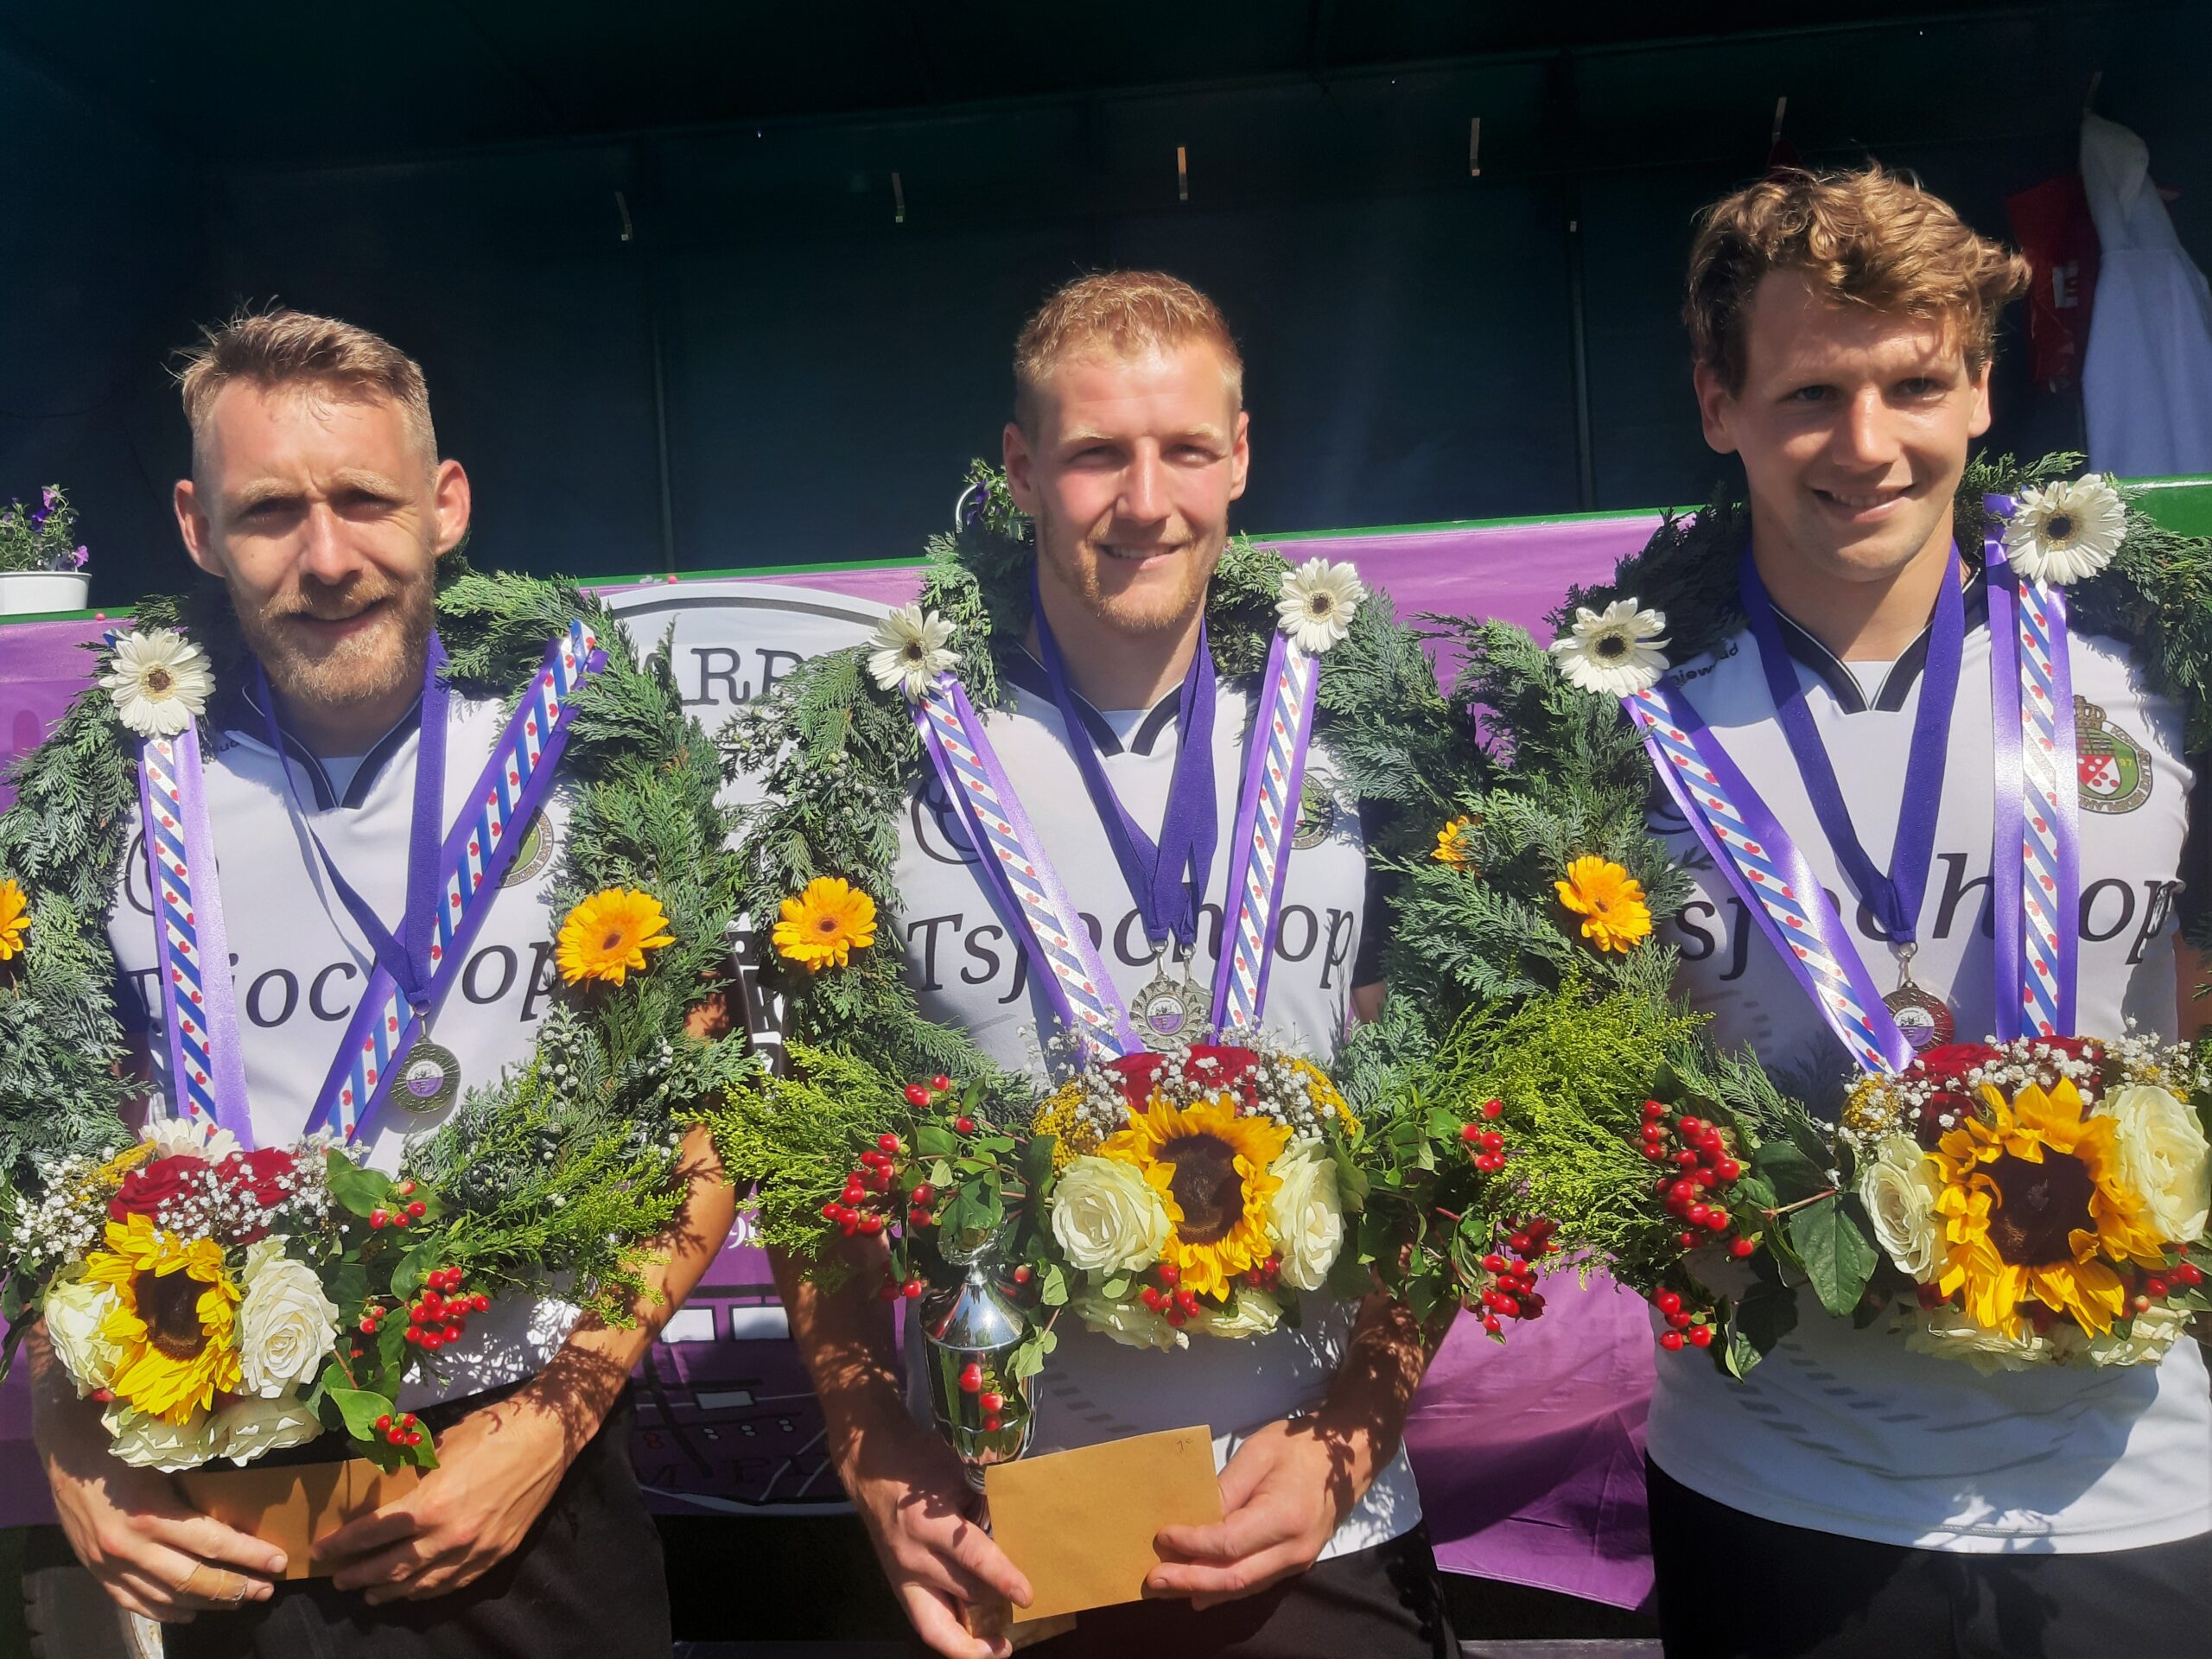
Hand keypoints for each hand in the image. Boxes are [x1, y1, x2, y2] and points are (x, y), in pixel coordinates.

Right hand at [39, 1394, 283, 1622]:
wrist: (64, 1448)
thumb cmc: (122, 1441)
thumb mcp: (166, 1454)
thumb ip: (200, 1478)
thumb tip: (249, 1485)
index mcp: (151, 1514)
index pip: (212, 1543)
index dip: (249, 1556)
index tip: (280, 1561)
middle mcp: (130, 1547)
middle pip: (193, 1579)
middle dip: (236, 1588)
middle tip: (267, 1590)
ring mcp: (109, 1564)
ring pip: (166, 1597)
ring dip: (206, 1603)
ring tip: (239, 1600)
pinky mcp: (95, 1571)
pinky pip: (133, 1602)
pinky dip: (165, 1610)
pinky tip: (190, 1611)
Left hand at [314, 1390, 568, 1602]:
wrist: (547, 1437)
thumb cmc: (492, 1431)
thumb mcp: (441, 1446)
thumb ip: (413, 1475)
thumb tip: (388, 1488)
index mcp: (431, 1504)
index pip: (374, 1533)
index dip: (344, 1544)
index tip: (321, 1551)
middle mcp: (450, 1535)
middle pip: (393, 1566)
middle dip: (360, 1575)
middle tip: (338, 1579)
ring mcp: (475, 1549)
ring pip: (422, 1583)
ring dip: (391, 1591)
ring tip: (370, 1594)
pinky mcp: (496, 1554)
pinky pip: (454, 1582)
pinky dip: (428, 1590)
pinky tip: (415, 1590)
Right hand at [842, 1408, 1031, 1658]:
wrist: (869, 1466)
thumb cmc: (917, 1462)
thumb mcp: (957, 1473)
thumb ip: (985, 1504)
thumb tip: (1016, 1531)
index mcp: (929, 1528)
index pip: (974, 1560)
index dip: (1003, 1579)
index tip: (1027, 1596)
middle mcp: (914, 1560)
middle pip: (963, 1597)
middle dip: (995, 1609)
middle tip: (1023, 1614)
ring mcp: (902, 1578)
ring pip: (936, 1629)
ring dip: (969, 1643)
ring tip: (998, 1648)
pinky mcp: (898, 1586)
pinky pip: (924, 1621)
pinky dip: (950, 1634)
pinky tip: (974, 1636)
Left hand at [1146, 1416, 1367, 1609]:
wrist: (1345, 1459)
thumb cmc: (1298, 1448)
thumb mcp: (1259, 1452)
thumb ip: (1227, 1488)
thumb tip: (1195, 1518)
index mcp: (1284, 1517)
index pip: (1229, 1542)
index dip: (1192, 1544)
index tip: (1162, 1536)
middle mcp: (1293, 1549)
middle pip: (1234, 1577)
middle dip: (1189, 1580)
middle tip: (1152, 1579)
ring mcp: (1297, 1562)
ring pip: (1243, 1587)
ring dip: (1202, 1589)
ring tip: (1165, 1586)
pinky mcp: (1294, 1565)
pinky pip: (1254, 1583)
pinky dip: (1222, 1587)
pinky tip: (1197, 1588)